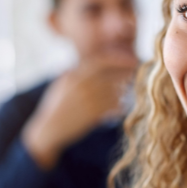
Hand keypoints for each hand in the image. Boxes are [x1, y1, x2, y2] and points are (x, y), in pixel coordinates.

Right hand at [23, 52, 137, 168]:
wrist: (49, 128)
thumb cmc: (56, 104)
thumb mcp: (63, 83)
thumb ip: (78, 70)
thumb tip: (98, 60)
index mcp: (74, 74)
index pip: (101, 60)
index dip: (119, 58)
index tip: (132, 59)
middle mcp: (81, 86)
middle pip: (111, 75)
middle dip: (127, 72)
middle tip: (137, 71)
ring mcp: (87, 100)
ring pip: (115, 91)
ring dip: (125, 88)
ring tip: (130, 86)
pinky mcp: (93, 115)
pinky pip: (113, 106)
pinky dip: (120, 104)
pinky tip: (121, 105)